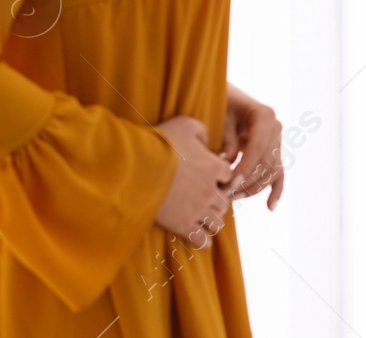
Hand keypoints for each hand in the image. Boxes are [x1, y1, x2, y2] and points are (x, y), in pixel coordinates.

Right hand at [154, 115, 233, 247]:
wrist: (136, 168)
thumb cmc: (160, 143)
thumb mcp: (185, 124)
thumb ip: (202, 131)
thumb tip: (207, 141)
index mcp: (214, 167)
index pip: (229, 177)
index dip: (222, 178)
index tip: (214, 179)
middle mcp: (210, 190)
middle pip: (225, 202)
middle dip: (218, 201)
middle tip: (209, 201)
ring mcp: (197, 209)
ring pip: (217, 222)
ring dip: (213, 221)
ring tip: (206, 220)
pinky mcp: (182, 225)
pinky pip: (202, 239)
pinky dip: (204, 241)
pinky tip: (202, 240)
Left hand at [221, 84, 285, 209]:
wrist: (228, 98)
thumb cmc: (221, 104)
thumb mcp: (220, 117)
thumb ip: (227, 140)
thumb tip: (228, 165)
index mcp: (265, 115)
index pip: (258, 147)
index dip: (245, 167)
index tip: (230, 182)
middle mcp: (276, 128)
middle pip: (265, 162)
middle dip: (246, 181)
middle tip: (223, 194)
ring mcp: (278, 141)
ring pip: (271, 171)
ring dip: (253, 188)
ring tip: (232, 198)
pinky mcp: (275, 152)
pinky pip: (279, 173)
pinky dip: (276, 190)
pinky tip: (269, 207)